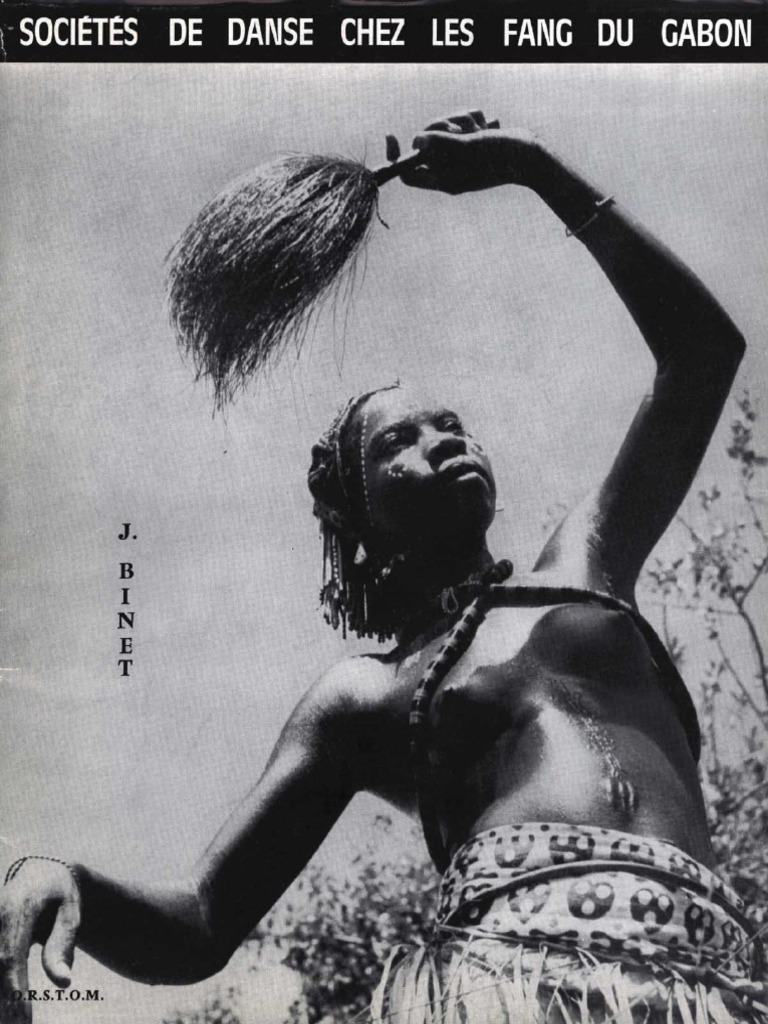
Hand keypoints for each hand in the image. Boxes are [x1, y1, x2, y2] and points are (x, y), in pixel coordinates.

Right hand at [0, 860, 79, 1022]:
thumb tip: (63, 982)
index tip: (22, 1019)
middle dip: (4, 1002)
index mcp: (18, 907)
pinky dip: (1, 985)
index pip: (10, 956)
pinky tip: (7, 1009)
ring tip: (14, 1021)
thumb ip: (62, 945)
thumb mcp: (70, 913)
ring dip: (0, 998)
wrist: (39, 873)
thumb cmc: (60, 895)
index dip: (14, 989)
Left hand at [387, 110, 541, 194]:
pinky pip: (462, 124)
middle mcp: (450, 171)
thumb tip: (415, 140)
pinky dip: (475, 119)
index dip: (397, 156)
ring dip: (461, 119)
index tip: (392, 135)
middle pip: (426, 143)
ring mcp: (462, 157)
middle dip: (440, 127)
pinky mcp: (474, 144)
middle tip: (459, 129)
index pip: (408, 173)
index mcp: (444, 181)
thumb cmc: (501, 154)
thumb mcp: (467, 148)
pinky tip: (489, 125)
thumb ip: (439, 144)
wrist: (532, 155)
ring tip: (481, 127)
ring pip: (445, 129)